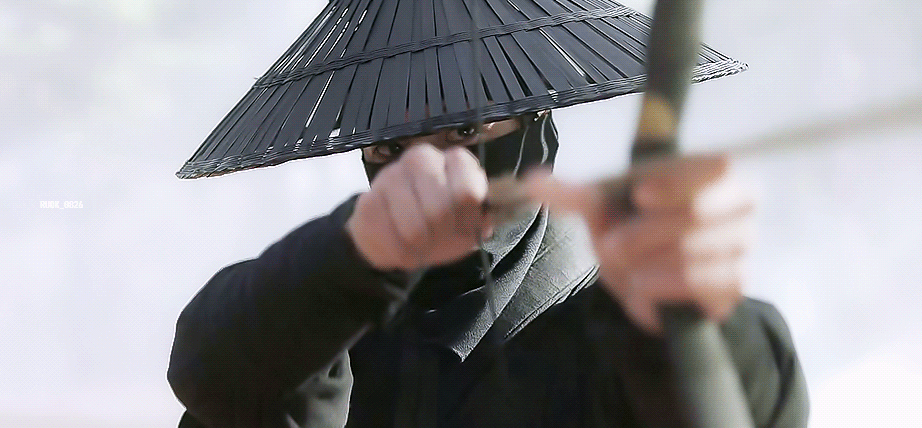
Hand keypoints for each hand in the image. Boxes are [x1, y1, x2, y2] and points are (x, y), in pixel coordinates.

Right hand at [346, 144, 492, 270]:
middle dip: (442, 234)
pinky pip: (389, 239)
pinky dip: (400, 253)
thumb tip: (499, 209)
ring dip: (421, 246)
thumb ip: (485, 215)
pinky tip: (402, 246)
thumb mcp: (470, 223)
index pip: (468, 191)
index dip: (468, 219)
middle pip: (439, 209)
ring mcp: (390, 176)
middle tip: (440, 238)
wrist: (398, 234)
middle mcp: (421, 158)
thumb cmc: (442, 225)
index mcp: (454, 160)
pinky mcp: (367, 201)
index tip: (466, 227)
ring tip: (422, 243)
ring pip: (412, 228)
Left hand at [526, 155, 752, 334]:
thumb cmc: (632, 233)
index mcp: (710, 171)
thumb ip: (574, 195)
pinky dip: (660, 286)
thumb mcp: (601, 211)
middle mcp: (738, 203)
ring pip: (693, 252)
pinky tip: (644, 286)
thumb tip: (533, 179)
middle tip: (611, 247)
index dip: (677, 181)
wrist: (649, 284)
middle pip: (700, 213)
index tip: (639, 195)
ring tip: (627, 266)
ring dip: (646, 263)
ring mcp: (742, 244)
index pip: (713, 165)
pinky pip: (698, 283)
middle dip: (645, 233)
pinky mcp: (735, 282)